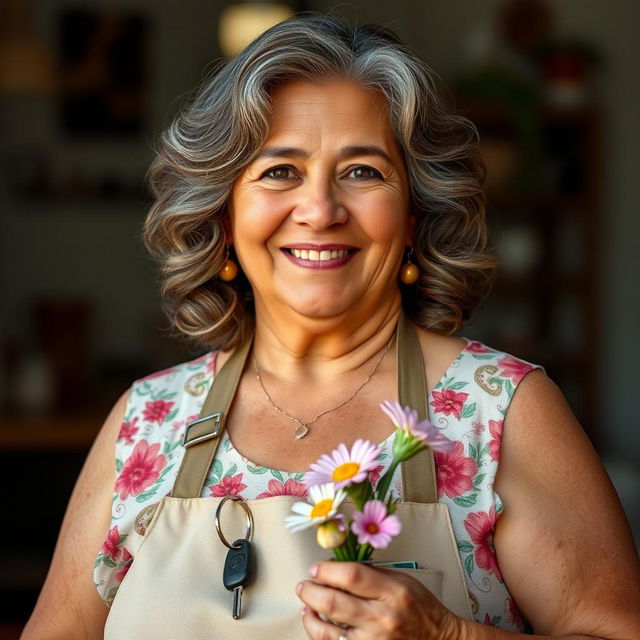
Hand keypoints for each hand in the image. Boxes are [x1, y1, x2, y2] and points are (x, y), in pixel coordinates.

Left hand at [296, 561, 462, 639]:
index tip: (317, 568)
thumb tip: (337, 565)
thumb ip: (371, 572)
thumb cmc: (420, 608)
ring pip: (327, 630)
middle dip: (311, 590)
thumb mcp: (402, 579)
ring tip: (306, 603)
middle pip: (333, 602)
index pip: (351, 575)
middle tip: (305, 584)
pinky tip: (316, 622)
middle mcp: (383, 618)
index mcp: (393, 592)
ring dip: (310, 614)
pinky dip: (319, 633)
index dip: (327, 570)